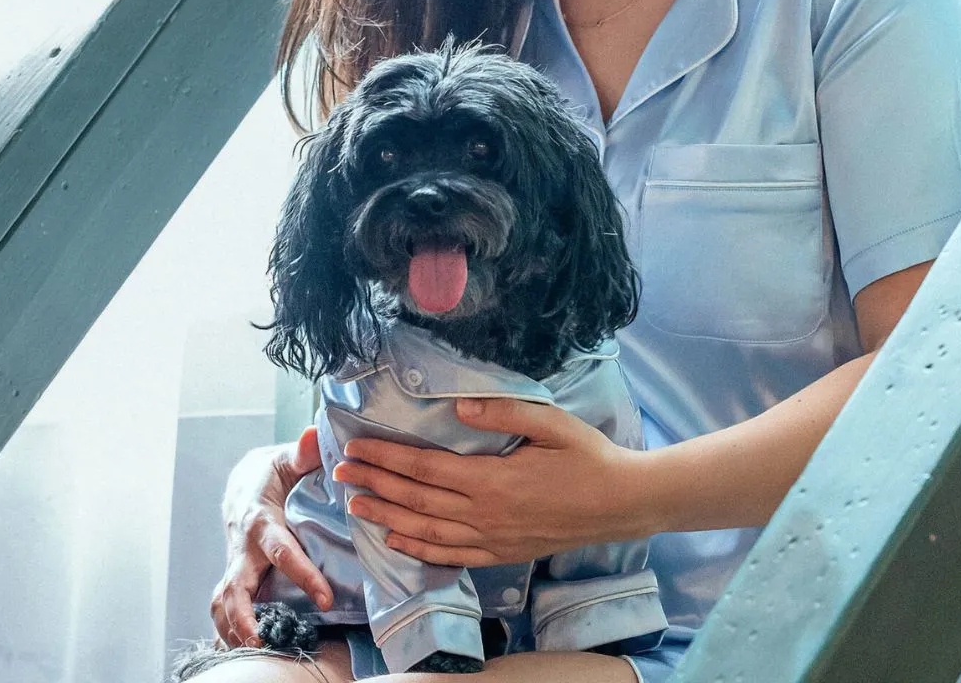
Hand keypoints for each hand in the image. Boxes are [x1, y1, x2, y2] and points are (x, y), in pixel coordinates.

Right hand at [210, 427, 331, 646]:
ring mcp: (234, 565)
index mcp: (261, 521)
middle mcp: (243, 549)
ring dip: (232, 630)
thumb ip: (303, 451)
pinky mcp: (234, 576)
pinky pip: (223, 609)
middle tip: (262, 642)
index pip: (282, 551)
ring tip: (253, 654)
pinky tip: (234, 654)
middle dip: (244, 617)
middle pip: (235, 588)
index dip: (302, 574)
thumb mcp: (287, 459)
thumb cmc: (272, 472)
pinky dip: (225, 632)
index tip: (324, 598)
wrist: (242, 483)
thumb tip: (314, 434)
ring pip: (223, 603)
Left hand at [331, 398, 649, 566]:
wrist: (620, 503)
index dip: (386, 458)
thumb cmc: (588, 456)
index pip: (424, 468)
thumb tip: (458, 406)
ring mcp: (491, 539)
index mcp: (491, 480)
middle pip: (416, 499)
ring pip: (426, 530)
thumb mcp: (550, 423)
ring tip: (355, 504)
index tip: (356, 447)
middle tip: (340, 471)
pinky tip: (397, 540)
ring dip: (386, 516)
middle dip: (374, 484)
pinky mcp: (502, 554)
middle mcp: (484, 514)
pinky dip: (418, 548)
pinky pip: (450, 555)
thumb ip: (503, 413)